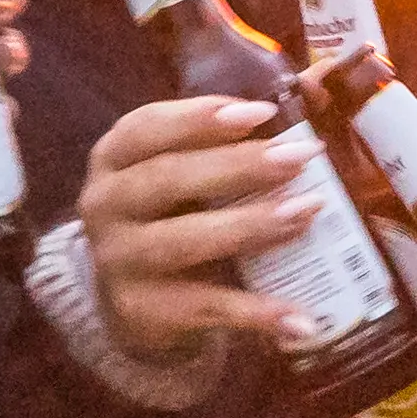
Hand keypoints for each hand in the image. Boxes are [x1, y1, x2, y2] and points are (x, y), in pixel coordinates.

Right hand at [76, 95, 320, 359]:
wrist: (135, 306)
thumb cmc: (171, 218)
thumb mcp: (182, 175)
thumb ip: (227, 141)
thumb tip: (312, 99)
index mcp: (113, 158)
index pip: (147, 127)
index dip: (200, 117)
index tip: (261, 112)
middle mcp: (104, 205)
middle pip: (167, 178)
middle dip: (238, 166)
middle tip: (300, 158)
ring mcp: (117, 261)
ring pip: (182, 240)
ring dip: (249, 225)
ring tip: (306, 213)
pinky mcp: (140, 312)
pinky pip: (204, 307)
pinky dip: (255, 312)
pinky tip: (301, 318)